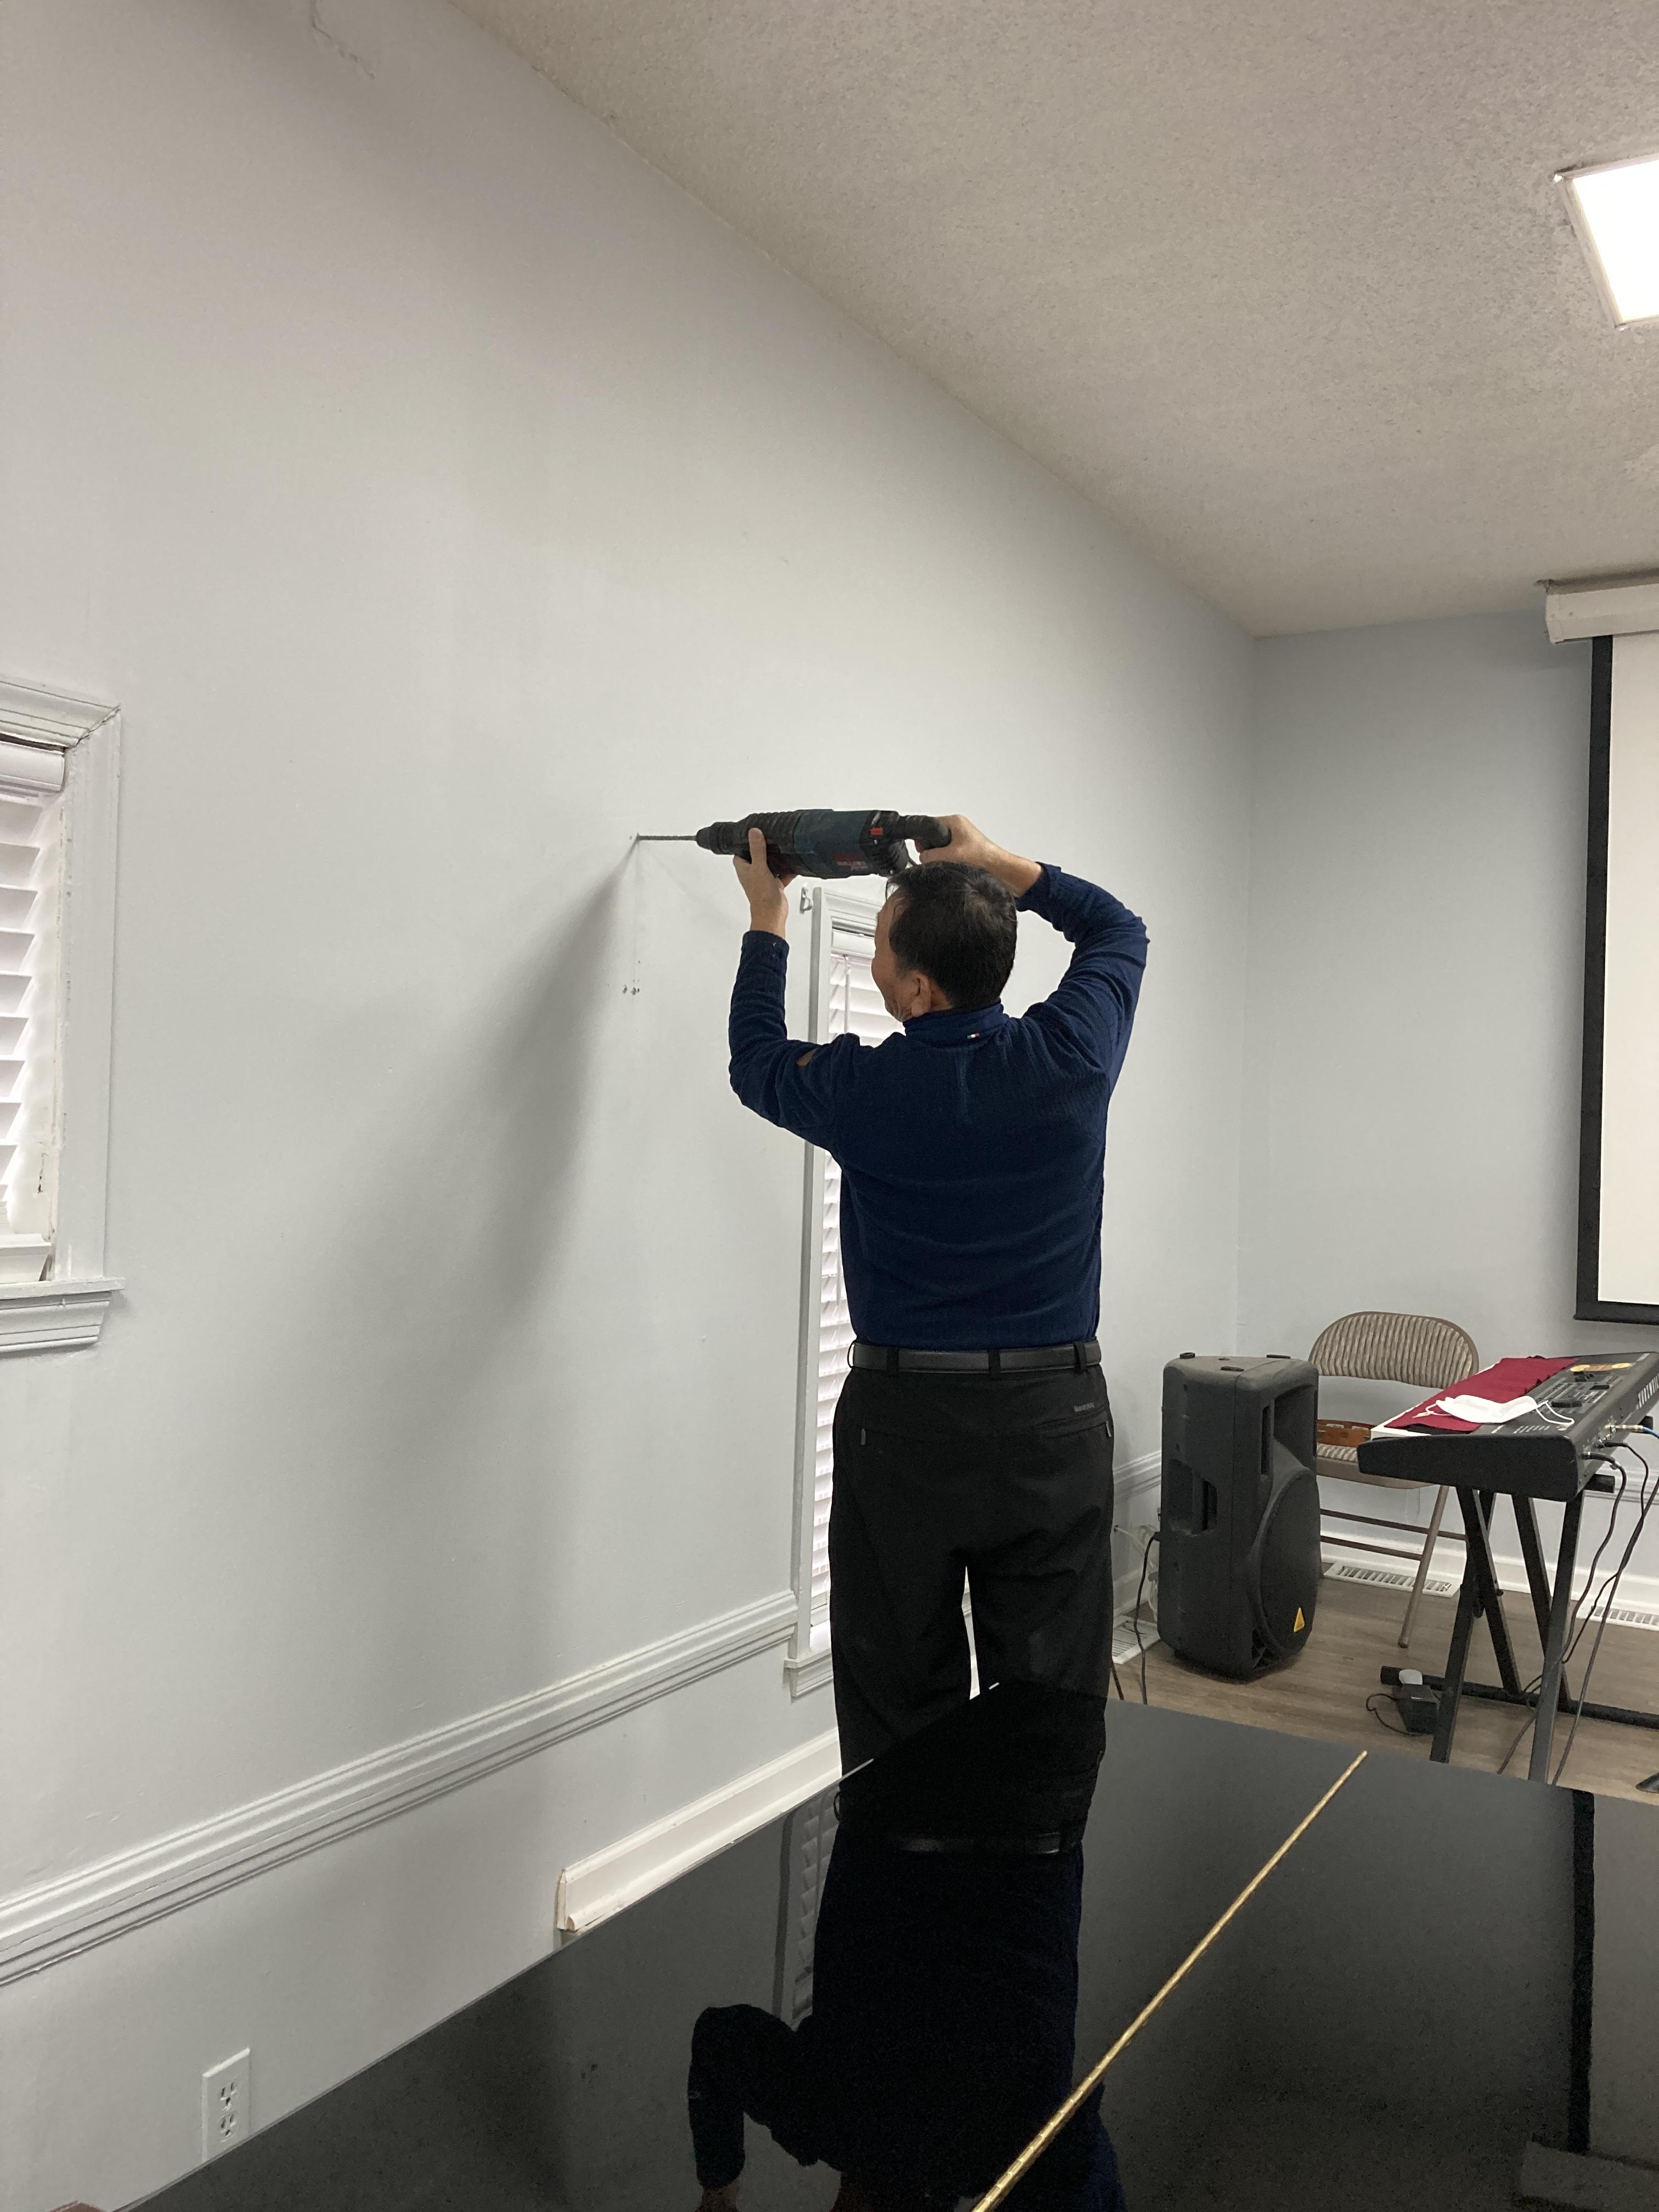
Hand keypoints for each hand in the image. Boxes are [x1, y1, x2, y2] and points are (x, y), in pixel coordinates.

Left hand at [733, 825, 793, 936]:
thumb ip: (757, 849)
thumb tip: (754, 833)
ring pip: (770, 864)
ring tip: (783, 848)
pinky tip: (793, 864)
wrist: (772, 914)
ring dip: (777, 858)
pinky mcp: (775, 884)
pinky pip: (782, 873)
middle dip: (764, 848)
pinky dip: (787, 870)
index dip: (746, 842)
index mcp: (744, 868)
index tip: (754, 833)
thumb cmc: (761, 896)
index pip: (740, 851)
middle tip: (771, 837)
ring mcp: (764, 879)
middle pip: (757, 856)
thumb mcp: (759, 868)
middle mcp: (752, 873)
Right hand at [917, 814, 1040, 896]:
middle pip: (933, 836)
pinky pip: (948, 853)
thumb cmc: (983, 858)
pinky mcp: (965, 848)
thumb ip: (930, 855)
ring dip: (942, 856)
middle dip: (933, 848)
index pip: (929, 824)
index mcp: (955, 821)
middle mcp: (958, 827)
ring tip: (951, 862)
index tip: (923, 848)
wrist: (999, 869)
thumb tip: (923, 858)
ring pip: (940, 846)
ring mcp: (962, 838)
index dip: (924, 838)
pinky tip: (954, 866)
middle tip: (939, 857)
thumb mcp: (949, 856)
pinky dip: (948, 860)